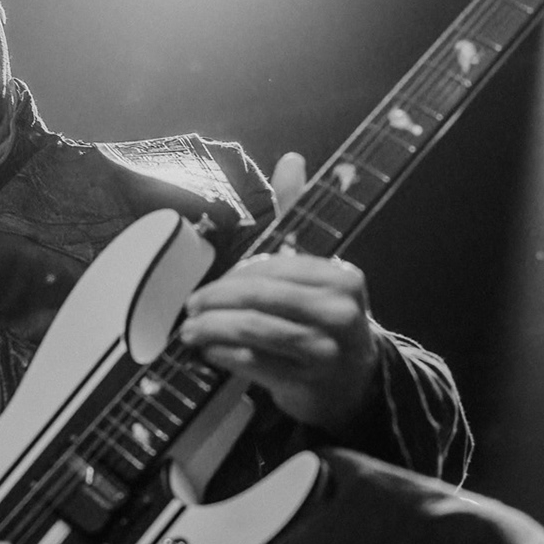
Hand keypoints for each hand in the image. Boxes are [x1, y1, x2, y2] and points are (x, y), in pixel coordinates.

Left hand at [178, 151, 380, 434]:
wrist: (355, 382)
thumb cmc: (324, 318)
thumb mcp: (315, 270)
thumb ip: (297, 217)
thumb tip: (292, 159)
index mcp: (343, 278)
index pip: (275, 267)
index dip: (236, 274)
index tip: (212, 282)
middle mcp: (341, 313)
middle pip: (262, 297)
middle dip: (217, 300)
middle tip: (190, 306)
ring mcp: (327, 351)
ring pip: (255, 331)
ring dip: (213, 329)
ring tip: (189, 331)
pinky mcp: (308, 384)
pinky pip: (256, 364)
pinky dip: (225, 356)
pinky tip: (208, 352)